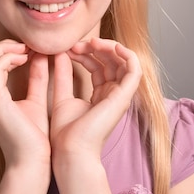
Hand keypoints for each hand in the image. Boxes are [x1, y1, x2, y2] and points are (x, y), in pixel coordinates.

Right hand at [0, 40, 50, 165]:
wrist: (32, 160)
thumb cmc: (34, 136)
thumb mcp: (36, 100)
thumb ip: (36, 79)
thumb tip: (40, 56)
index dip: (7, 52)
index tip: (28, 48)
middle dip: (4, 47)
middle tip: (26, 45)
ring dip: (6, 50)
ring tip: (26, 50)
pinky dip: (8, 59)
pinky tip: (25, 59)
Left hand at [50, 38, 141, 157]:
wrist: (71, 151)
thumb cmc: (65, 133)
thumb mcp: (62, 96)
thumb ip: (63, 75)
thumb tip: (59, 53)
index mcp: (101, 95)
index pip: (99, 66)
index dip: (85, 53)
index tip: (67, 49)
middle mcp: (113, 95)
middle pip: (112, 61)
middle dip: (95, 48)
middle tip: (76, 44)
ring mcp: (120, 96)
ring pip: (123, 62)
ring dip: (108, 47)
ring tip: (90, 42)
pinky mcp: (124, 97)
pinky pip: (134, 70)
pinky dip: (126, 54)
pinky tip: (110, 45)